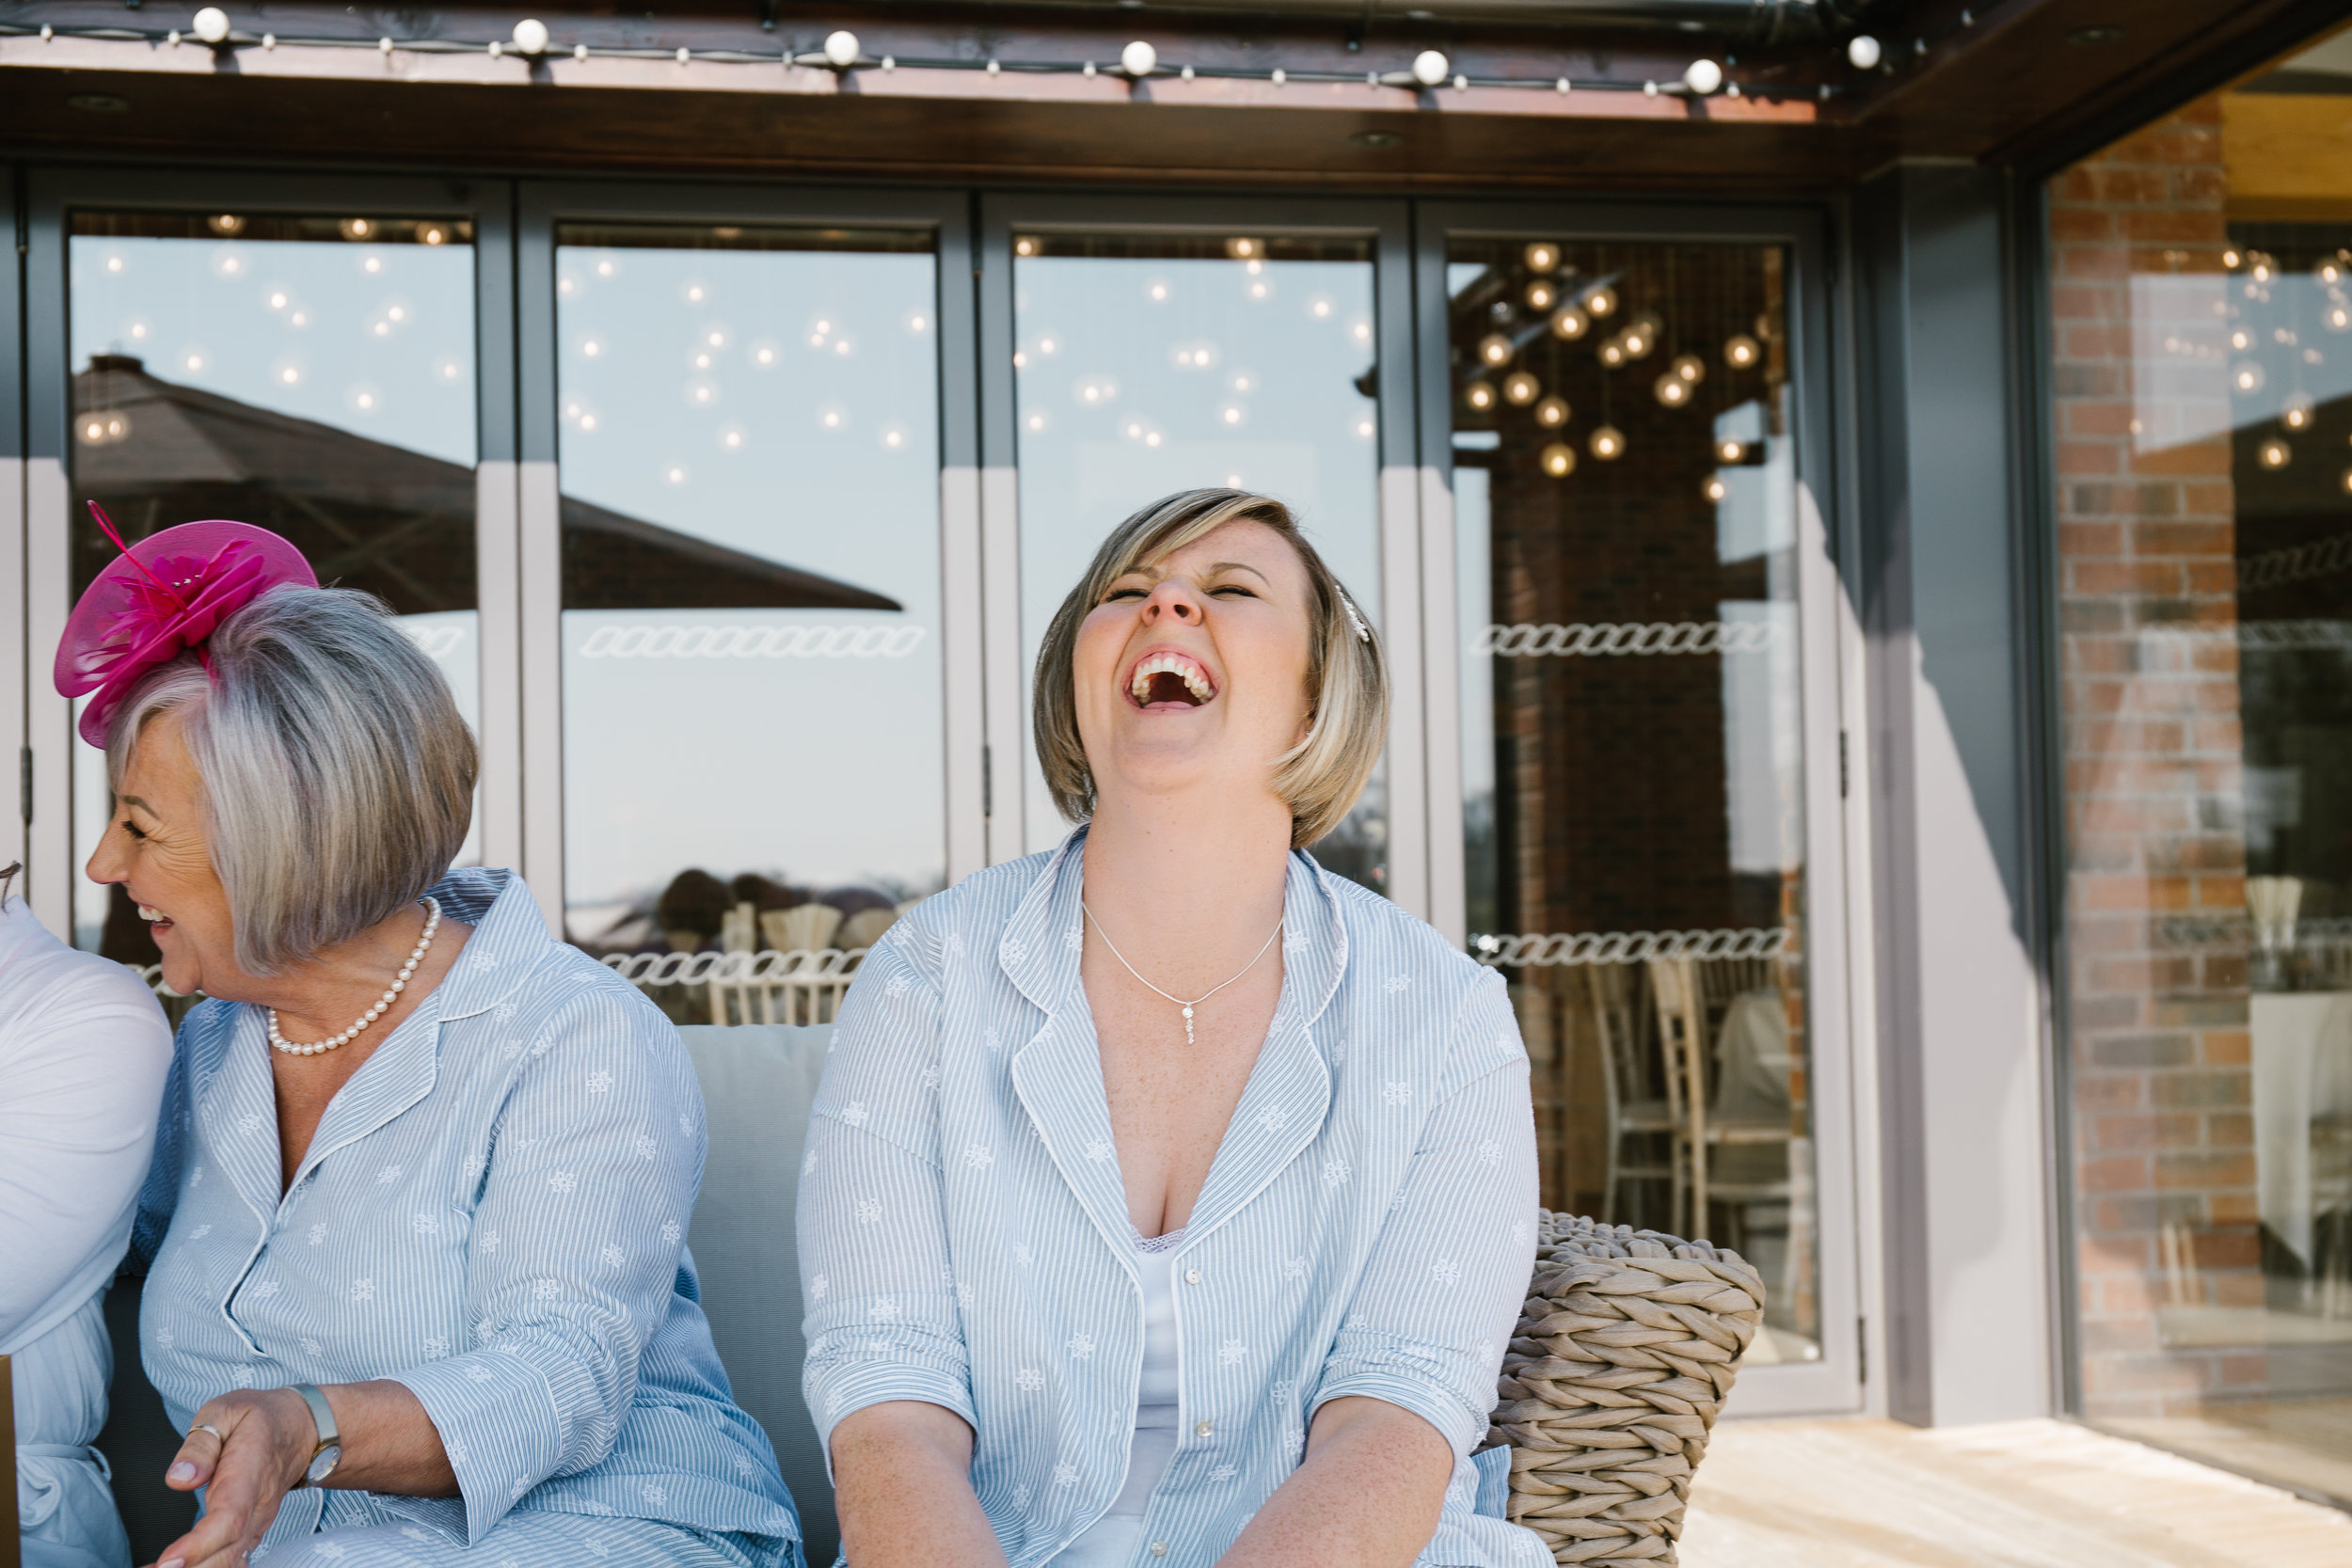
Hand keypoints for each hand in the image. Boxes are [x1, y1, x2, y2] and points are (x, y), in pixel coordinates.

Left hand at [150, 1387, 318, 1567]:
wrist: (302, 1429)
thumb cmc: (260, 1418)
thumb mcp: (225, 1411)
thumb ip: (200, 1444)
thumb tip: (179, 1479)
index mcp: (249, 1471)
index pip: (230, 1517)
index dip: (200, 1544)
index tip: (167, 1561)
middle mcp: (258, 1505)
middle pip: (228, 1552)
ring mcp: (257, 1523)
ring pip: (229, 1563)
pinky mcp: (249, 1533)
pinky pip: (229, 1562)